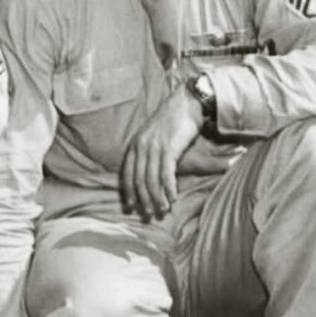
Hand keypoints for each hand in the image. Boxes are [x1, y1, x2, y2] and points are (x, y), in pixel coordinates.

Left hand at [118, 86, 203, 222]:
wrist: (187, 102)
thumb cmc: (173, 120)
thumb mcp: (154, 134)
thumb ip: (149, 151)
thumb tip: (150, 172)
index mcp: (135, 143)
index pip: (128, 173)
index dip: (129, 191)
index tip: (131, 206)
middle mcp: (141, 146)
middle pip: (139, 180)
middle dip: (144, 200)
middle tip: (150, 214)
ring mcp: (154, 147)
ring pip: (152, 180)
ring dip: (158, 198)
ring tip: (164, 210)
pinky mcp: (168, 148)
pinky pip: (166, 175)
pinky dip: (169, 189)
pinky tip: (173, 198)